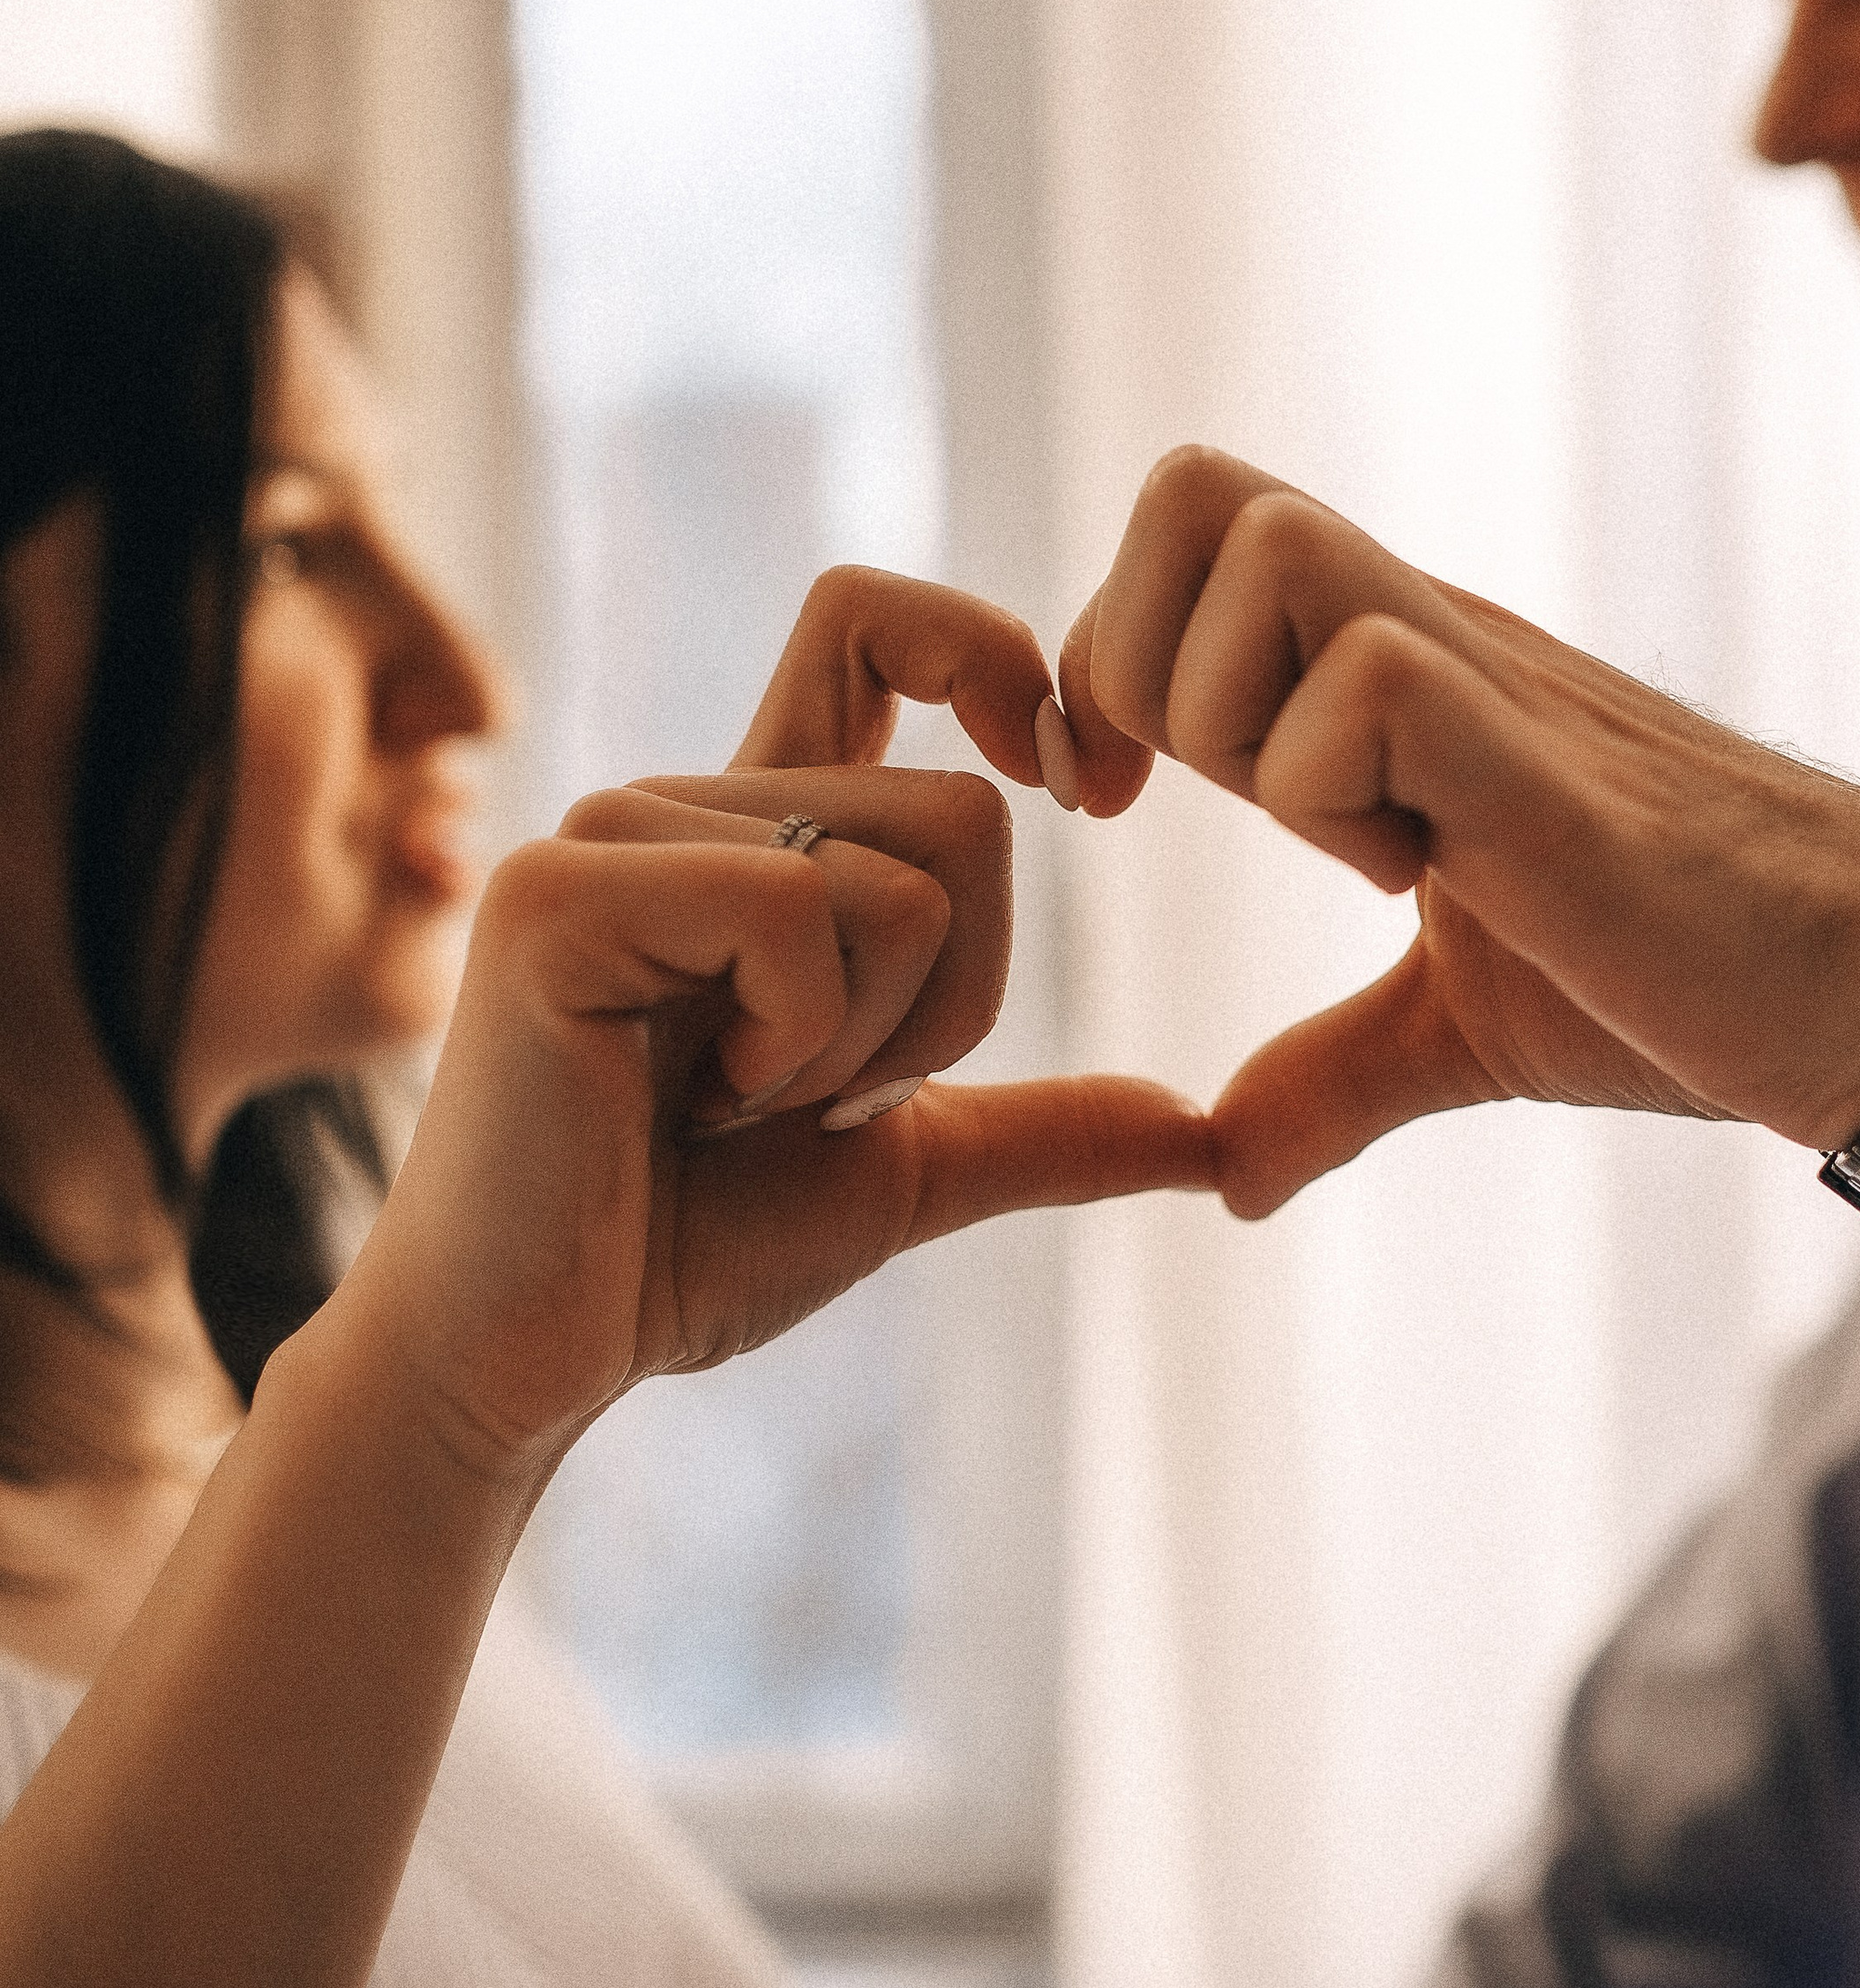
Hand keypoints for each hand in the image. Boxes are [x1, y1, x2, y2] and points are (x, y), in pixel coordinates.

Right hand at [343, 571, 1211, 1471]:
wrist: (524, 1363)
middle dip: (955, 1004)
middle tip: (813, 1099)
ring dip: (869, 1044)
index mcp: (756, 834)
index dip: (989, 656)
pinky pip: (800, 916)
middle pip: (967, 815)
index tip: (1076, 785)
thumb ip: (1044, 1131)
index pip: (872, 624)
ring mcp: (612, 834)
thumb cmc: (681, 1250)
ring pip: (906, 876)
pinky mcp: (561, 897)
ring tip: (734, 1108)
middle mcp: (680, 802)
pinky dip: (794, 1045)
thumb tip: (1208, 1137)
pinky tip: (693, 1106)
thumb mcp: (903, 1172)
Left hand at [1057, 449, 1859, 1216]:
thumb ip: (1329, 1076)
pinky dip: (1334, 783)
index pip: (1174, 530)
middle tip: (1207, 806)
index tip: (1120, 804)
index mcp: (1380, 667)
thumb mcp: (1456, 1025)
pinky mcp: (1538, 760)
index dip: (1099, 662)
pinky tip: (1415, 870)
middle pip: (1191, 488)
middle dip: (1142, 661)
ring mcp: (1482, 679)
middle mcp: (1417, 630)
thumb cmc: (1675, 982)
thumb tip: (1223, 1175)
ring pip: (1267, 545)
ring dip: (1240, 716)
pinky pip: (1370, 673)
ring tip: (1341, 838)